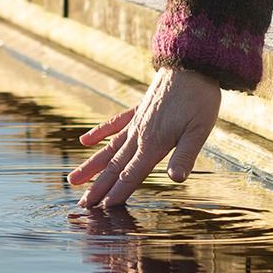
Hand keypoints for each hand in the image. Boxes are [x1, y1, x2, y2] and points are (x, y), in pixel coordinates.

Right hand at [67, 66, 221, 208]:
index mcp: (153, 143)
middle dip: (98, 188)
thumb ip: (185, 156)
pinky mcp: (138, 108)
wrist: (192, 63)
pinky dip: (100, 132)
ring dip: (92, 165)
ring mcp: (136, 121)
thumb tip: (176, 180)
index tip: (102, 209)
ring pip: (108, 148)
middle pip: (115, 166)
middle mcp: (139, 134)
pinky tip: (85, 141)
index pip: (131, 174)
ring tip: (73, 180)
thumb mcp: (199, 130)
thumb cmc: (200, 99)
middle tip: (82, 206)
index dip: (117, 193)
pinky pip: (115, 123)